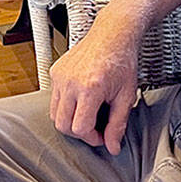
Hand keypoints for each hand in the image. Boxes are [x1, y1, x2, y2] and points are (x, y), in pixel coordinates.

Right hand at [47, 12, 139, 154]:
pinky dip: (65, 104)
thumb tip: (112, 146)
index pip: (79, 128)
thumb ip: (118, 124)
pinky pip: (54, 98)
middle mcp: (70, 82)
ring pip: (54, 113)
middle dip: (78, 132)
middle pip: (62, 124)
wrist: (113, 35)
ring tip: (88, 113)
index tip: (102, 136)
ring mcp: (60, 76)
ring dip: (70, 119)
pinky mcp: (55, 71)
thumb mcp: (126, 96)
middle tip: (94, 128)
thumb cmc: (122, 61)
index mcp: (90, 88)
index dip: (91, 138)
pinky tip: (82, 98)